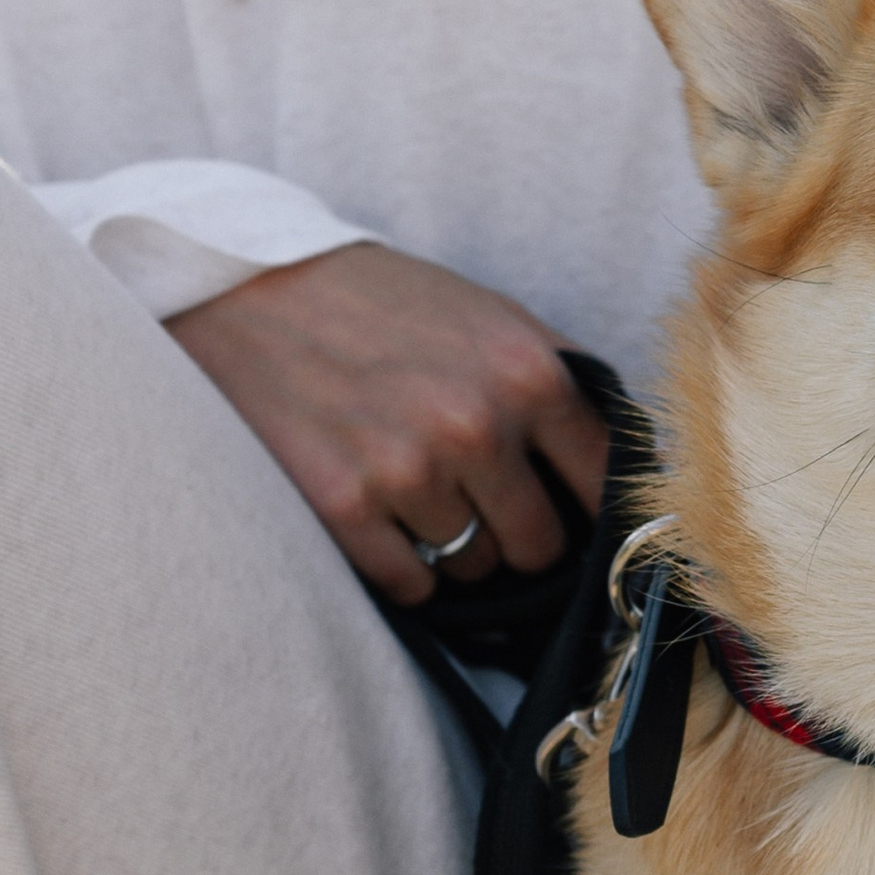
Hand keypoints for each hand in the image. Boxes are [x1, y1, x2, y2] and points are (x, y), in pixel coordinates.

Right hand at [169, 241, 608, 598]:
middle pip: (541, 544)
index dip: (593, 507)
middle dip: (520, 536)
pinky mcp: (343, 507)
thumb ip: (557, 379)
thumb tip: (628, 459)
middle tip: (485, 508)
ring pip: (475, 567)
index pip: (605, 482)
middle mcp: (476, 425)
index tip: (575, 514)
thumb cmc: (377, 302)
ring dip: (455, 548)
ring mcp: (408, 471)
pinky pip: (411, 587)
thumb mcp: (488, 313)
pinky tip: (383, 521)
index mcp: (528, 372)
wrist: (246, 288)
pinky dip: (404, 570)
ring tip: (417, 495)